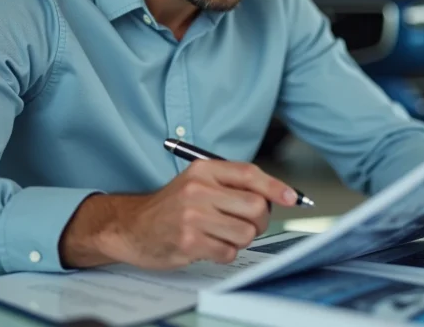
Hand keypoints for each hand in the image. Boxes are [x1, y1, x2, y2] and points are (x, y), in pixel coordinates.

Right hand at [59, 160, 297, 269]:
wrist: (131, 226)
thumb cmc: (172, 206)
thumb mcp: (197, 183)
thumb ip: (231, 184)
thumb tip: (276, 196)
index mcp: (203, 170)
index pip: (250, 174)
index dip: (276, 187)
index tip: (292, 198)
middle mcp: (198, 190)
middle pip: (255, 207)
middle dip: (259, 221)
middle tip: (247, 223)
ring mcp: (193, 216)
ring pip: (245, 232)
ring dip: (240, 239)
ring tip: (221, 235)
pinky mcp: (189, 242)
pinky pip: (229, 252)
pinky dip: (224, 253)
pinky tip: (209, 246)